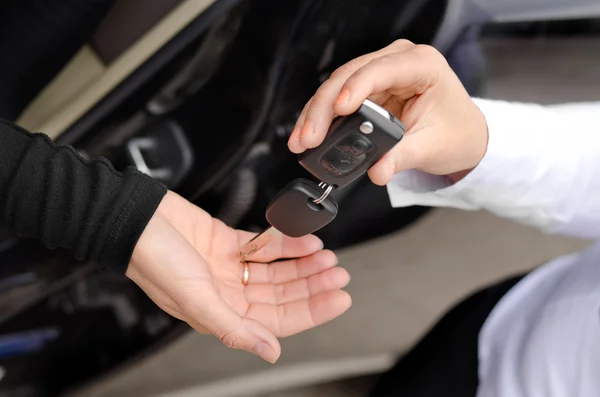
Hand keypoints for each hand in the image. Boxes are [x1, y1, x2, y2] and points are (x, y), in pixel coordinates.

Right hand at [126, 191, 350, 362]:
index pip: (277, 320)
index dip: (311, 310)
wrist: (134, 217)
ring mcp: (229, 266)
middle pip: (282, 293)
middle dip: (312, 284)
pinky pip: (265, 244)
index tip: (339, 299)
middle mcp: (228, 292)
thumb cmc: (153, 259)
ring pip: (278, 269)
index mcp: (221, 313)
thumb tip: (270, 352)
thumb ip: (234, 327)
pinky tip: (305, 239)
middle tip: (339, 274)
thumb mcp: (195, 300)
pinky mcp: (228, 240)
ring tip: (327, 256)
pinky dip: (286, 242)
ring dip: (303, 263)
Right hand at [288, 39, 488, 184]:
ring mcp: (379, 74)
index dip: (357, 87)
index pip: (382, 70)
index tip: (340, 109)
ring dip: (316, 114)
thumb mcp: (433, 147)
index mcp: (422, 65)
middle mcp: (398, 61)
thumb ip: (402, 157)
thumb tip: (377, 170)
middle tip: (309, 137)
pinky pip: (337, 99)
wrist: (462, 135)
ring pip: (337, 86)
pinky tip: (308, 134)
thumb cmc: (456, 132)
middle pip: (349, 76)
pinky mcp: (367, 90)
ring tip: (302, 140)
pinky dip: (322, 118)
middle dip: (325, 108)